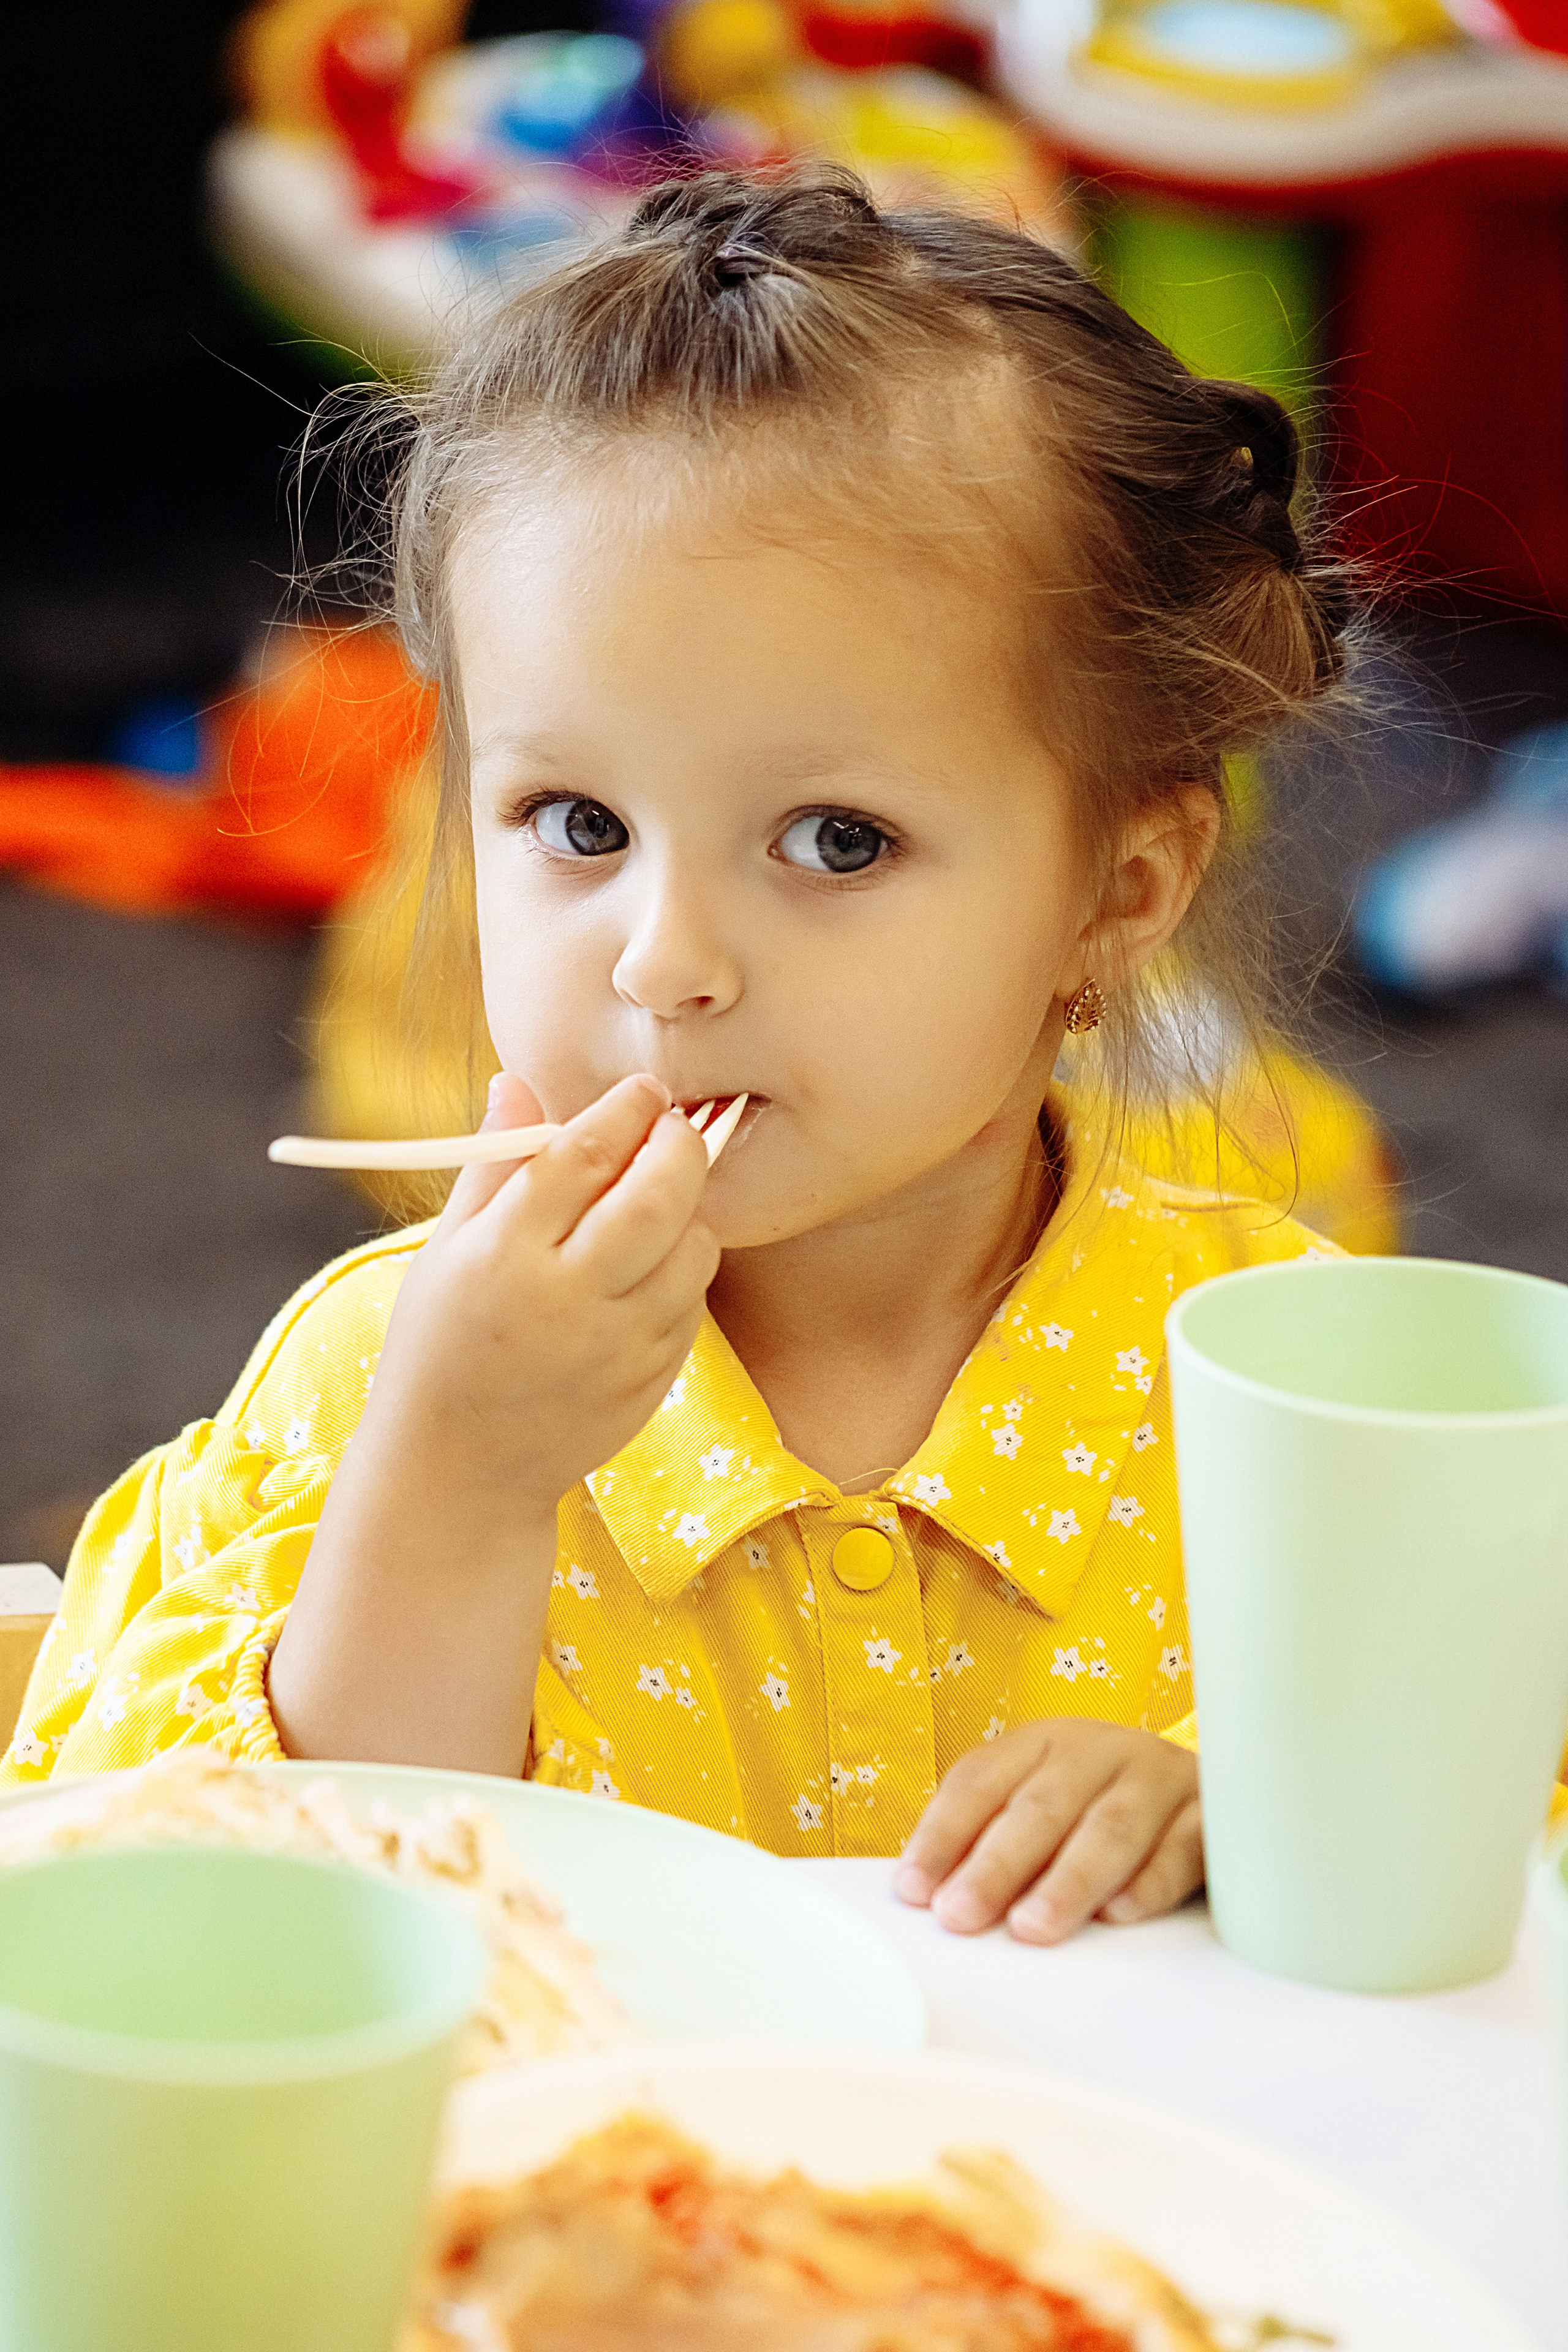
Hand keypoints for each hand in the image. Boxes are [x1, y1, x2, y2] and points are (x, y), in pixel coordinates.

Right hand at [269, 1071, 720, 1770]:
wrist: (459, 1470)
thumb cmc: (442, 1345)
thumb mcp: (447, 1252)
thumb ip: (493, 1167)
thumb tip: (519, 1082)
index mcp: (503, 1256)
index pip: (581, 1156)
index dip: (623, 1110)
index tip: (642, 1089)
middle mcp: (566, 1299)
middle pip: (656, 1194)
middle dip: (677, 1144)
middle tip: (671, 1127)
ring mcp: (617, 1346)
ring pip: (692, 1247)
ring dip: (688, 1208)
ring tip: (655, 1199)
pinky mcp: (652, 1379)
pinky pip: (692, 1300)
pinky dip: (683, 1269)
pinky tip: (647, 1264)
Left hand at [894, 1718, 1201, 1944]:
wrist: (1220, 1780)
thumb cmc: (1104, 1805)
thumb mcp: (1042, 1804)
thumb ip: (990, 1839)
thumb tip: (927, 1894)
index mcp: (1045, 1742)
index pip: (981, 1781)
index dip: (943, 1835)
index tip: (915, 1890)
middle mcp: (1101, 1751)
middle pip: (1042, 1806)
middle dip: (997, 1865)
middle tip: (962, 1914)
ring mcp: (1160, 1778)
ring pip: (1111, 1827)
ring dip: (1068, 1879)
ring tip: (1031, 1926)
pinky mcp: (1212, 1815)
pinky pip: (1182, 1847)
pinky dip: (1149, 1882)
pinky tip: (1118, 1913)